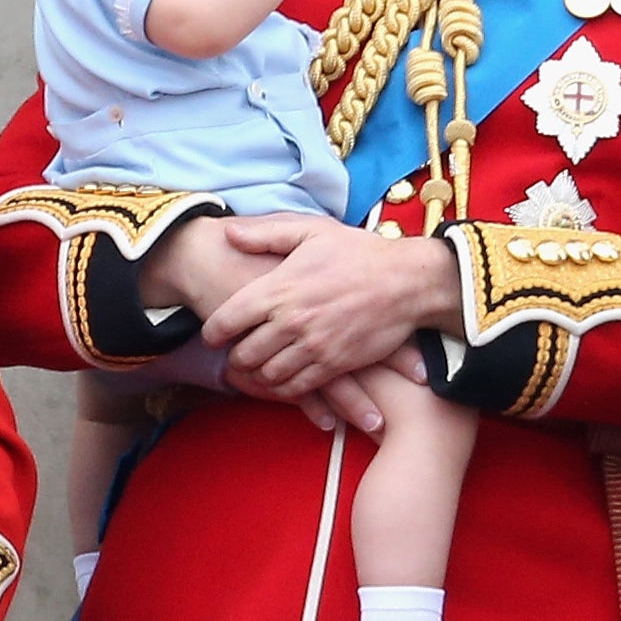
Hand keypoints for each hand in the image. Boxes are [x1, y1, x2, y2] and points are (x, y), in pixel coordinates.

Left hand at [199, 213, 455, 421]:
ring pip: (267, 375)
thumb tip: (228, 232)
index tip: (213, 334)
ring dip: (256, 376)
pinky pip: (296, 388)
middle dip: (233, 358)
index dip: (213, 332)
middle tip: (234, 355)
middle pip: (243, 355)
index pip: (227, 320)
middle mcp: (291, 321)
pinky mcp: (334, 365)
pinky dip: (282, 389)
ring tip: (255, 369)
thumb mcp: (312, 230)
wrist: (407, 281)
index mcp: (279, 288)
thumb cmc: (359, 252)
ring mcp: (313, 346)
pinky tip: (281, 381)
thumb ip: (266, 233)